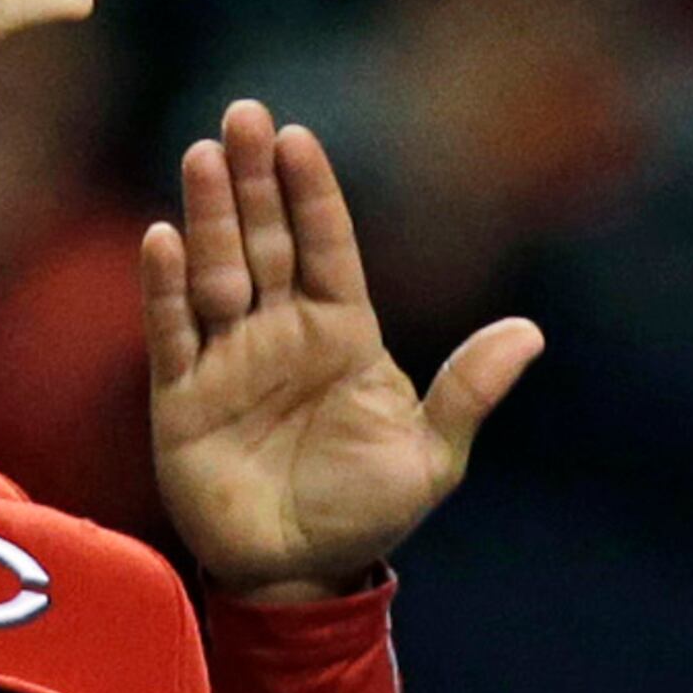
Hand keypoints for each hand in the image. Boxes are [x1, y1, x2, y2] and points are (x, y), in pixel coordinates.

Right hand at [145, 102, 541, 602]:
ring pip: (215, 271)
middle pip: (265, 239)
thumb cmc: (365, 514)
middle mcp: (279, 333)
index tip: (297, 138)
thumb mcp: (430, 457)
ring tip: (200, 157)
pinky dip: (164, 288)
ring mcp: (228, 361)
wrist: (299, 576)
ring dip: (208, 215)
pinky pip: (171, 332)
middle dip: (252, 179)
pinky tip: (162, 240)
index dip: (311, 192)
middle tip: (240, 116)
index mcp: (341, 332)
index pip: (325, 246)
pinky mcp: (182, 397)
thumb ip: (467, 392)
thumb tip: (529, 332)